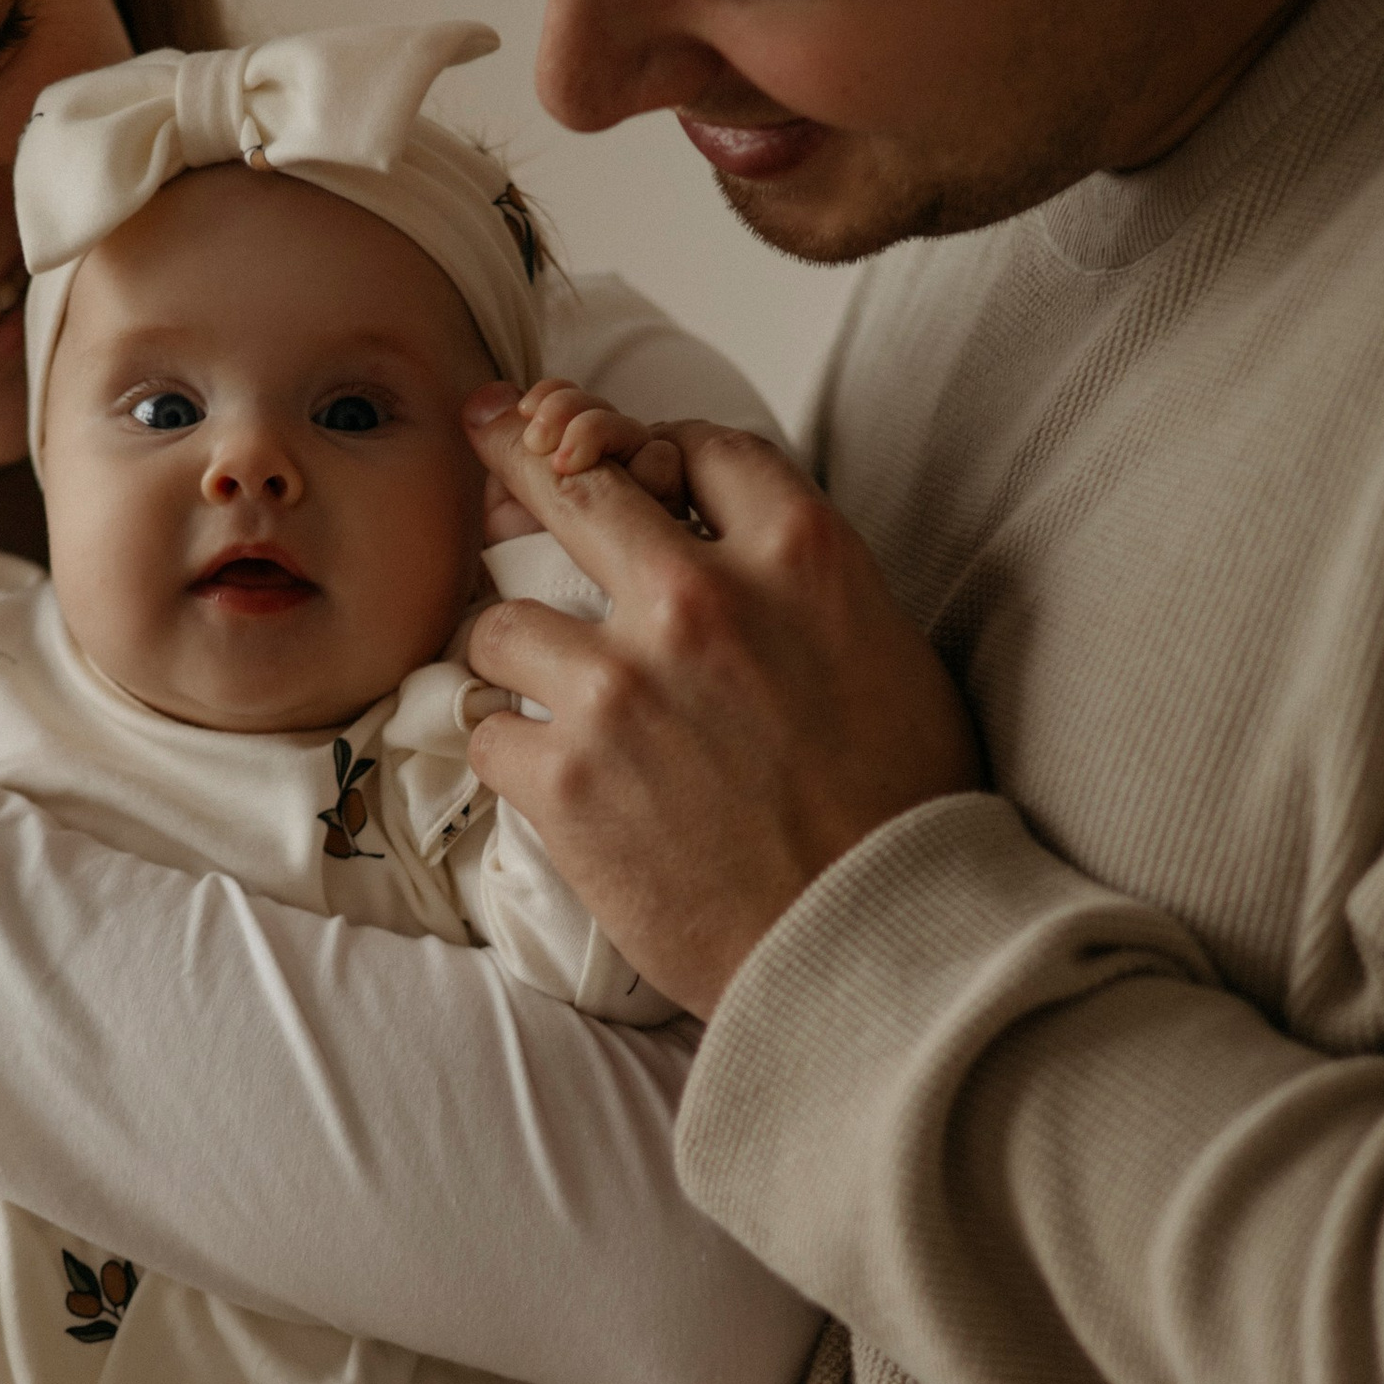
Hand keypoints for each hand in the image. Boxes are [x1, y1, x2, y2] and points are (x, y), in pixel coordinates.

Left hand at [462, 389, 979, 1014]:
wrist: (872, 949)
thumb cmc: (898, 815)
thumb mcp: (887, 655)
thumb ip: (802, 588)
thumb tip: (720, 551)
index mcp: (800, 557)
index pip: (699, 449)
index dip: (652, 450)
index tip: (619, 460)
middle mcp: (701, 600)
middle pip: (575, 484)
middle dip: (521, 458)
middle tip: (487, 435)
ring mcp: (620, 685)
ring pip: (500, 622)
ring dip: (514, 660)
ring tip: (544, 703)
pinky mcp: (563, 776)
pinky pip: (485, 732)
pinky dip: (507, 754)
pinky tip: (543, 780)